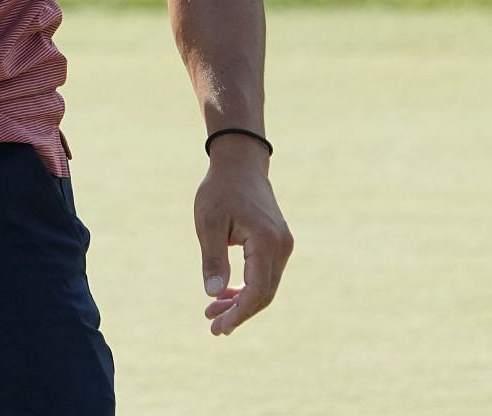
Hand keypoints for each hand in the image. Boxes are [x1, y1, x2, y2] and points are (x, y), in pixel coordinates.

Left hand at [194, 136, 293, 335]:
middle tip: (214, 328)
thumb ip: (213, 259)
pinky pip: (265, 274)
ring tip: (213, 314)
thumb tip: (214, 294)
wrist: (239, 164)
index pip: (257, 290)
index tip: (218, 327)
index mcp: (266, 242)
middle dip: (239, 313)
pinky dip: (247, 287)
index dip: (239, 312)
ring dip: (242, 302)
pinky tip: (226, 295)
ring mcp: (283, 246)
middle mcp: (281, 247)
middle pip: (264, 293)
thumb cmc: (220, 190)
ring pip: (266, 286)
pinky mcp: (277, 244)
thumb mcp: (208, 223)